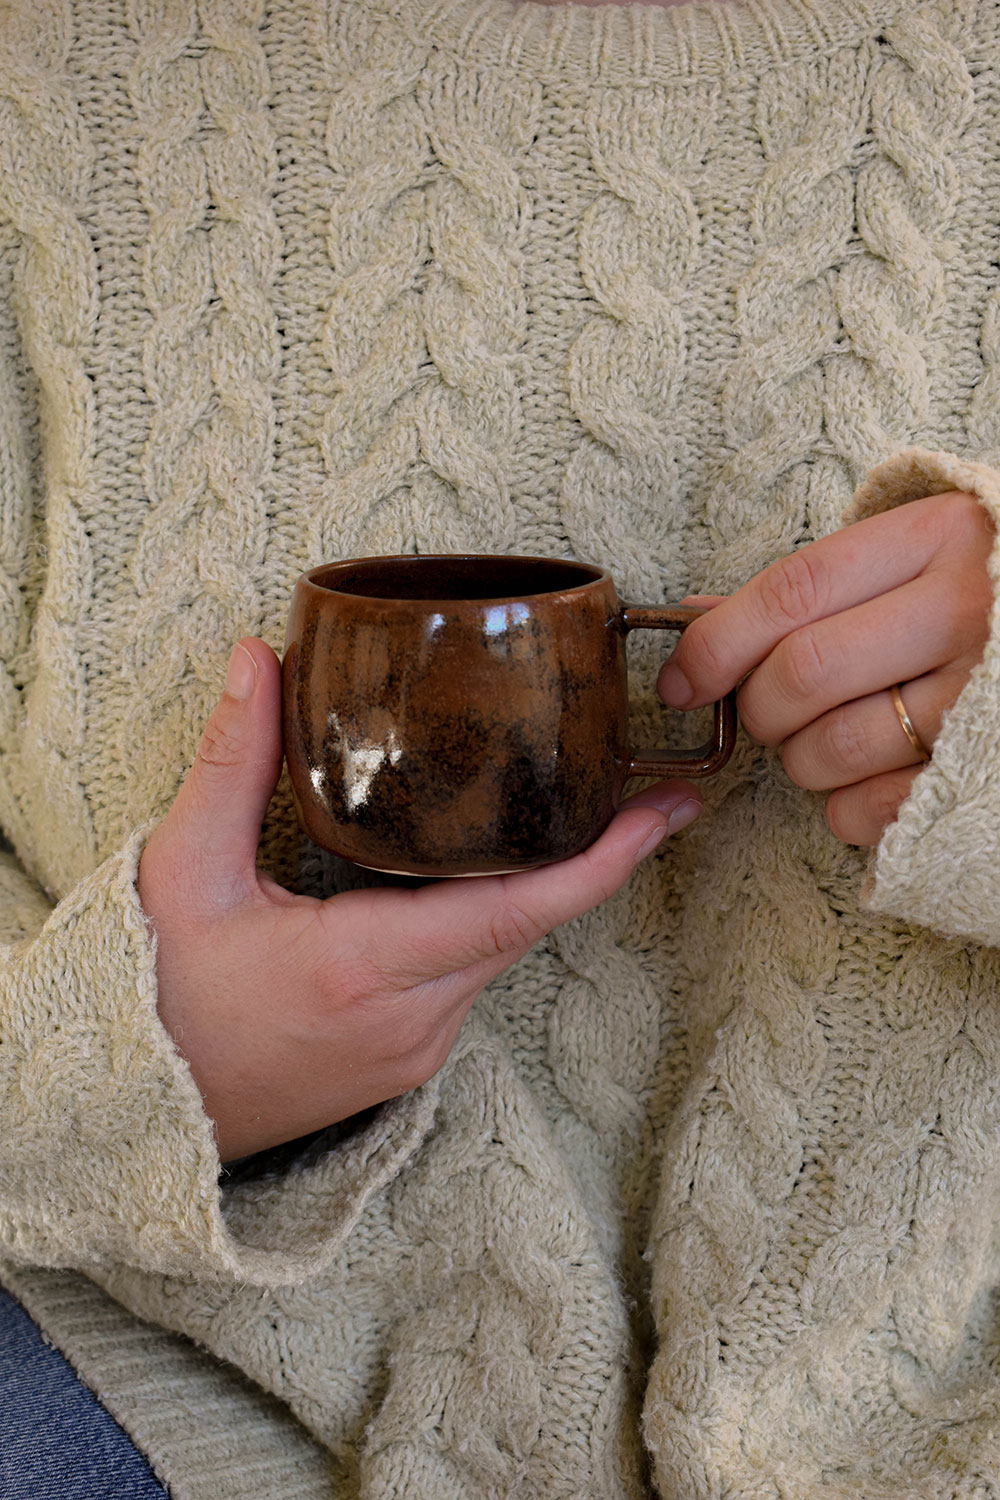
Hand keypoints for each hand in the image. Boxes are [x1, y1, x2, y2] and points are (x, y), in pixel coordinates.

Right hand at [138, 639, 703, 1161]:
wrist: (127, 1112)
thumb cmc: (152, 993)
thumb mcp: (184, 871)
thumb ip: (232, 761)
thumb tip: (257, 658)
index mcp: (364, 969)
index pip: (516, 912)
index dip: (601, 863)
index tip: (665, 814)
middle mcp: (411, 1020)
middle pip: (526, 926)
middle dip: (593, 862)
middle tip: (645, 792)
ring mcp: (414, 1050)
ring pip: (501, 953)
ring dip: (538, 889)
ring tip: (579, 816)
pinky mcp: (406, 1062)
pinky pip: (472, 978)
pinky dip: (492, 924)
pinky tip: (488, 874)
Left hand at [657, 491, 995, 845]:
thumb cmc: (966, 592)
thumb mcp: (901, 560)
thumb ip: (804, 590)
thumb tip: (692, 618)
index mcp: (934, 538)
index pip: (792, 592)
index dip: (717, 644)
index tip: (679, 683)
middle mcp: (964, 609)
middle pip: (801, 674)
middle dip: (758, 709)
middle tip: (769, 711)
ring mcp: (981, 693)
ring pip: (831, 748)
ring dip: (799, 760)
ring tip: (824, 740)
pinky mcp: (982, 767)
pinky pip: (870, 809)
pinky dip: (842, 807)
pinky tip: (865, 776)